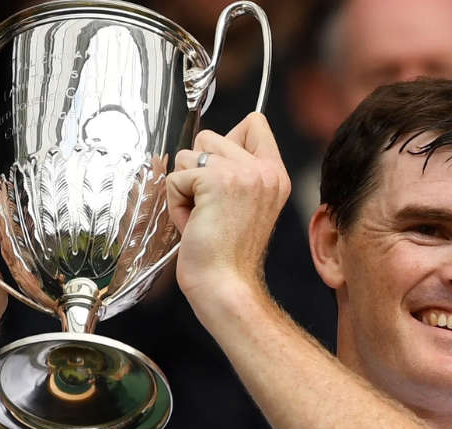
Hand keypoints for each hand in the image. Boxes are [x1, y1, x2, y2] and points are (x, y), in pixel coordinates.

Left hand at [167, 112, 289, 308]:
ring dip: (186, 188)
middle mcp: (264, 170)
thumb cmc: (228, 255)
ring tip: (202, 217)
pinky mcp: (215, 181)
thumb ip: (237, 171)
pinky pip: (176, 177)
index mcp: (275, 174)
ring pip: (190, 154)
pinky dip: (176, 202)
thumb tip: (206, 146)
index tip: (221, 178)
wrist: (226, 284)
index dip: (228, 142)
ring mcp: (242, 173)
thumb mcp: (246, 204)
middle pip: (211, 136)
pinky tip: (194, 224)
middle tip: (211, 208)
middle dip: (199, 171)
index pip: (254, 122)